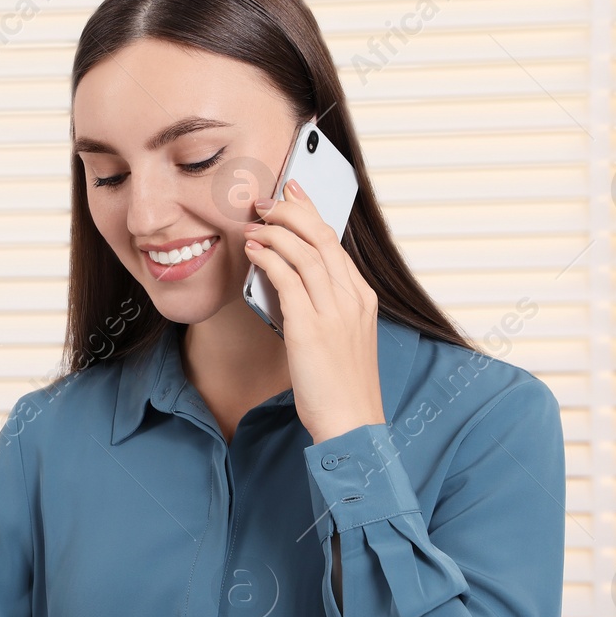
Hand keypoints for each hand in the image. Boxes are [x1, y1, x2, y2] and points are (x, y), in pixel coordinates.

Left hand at [243, 176, 384, 442]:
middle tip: (266, 200)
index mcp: (362, 298)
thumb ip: (322, 308)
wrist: (351, 423)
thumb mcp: (340, 339)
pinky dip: (268, 258)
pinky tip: (253, 251)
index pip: (335, 242)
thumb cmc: (341, 388)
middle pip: (322, 237)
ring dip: (274, 231)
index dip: (311, 213)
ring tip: (253, 224)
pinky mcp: (311, 328)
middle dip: (291, 211)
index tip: (294, 193)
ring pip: (305, 251)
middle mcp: (352, 298)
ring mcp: (334, 311)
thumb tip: (289, 283)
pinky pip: (288, 278)